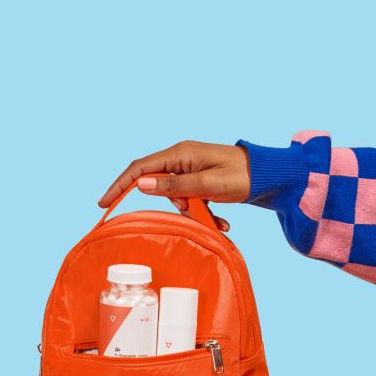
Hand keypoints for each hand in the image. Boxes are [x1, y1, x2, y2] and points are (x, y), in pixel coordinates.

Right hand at [97, 141, 250, 230]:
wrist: (271, 176)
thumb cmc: (241, 176)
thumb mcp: (207, 184)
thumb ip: (173, 186)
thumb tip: (140, 184)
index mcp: (179, 154)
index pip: (139, 169)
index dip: (119, 185)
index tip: (104, 203)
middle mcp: (181, 158)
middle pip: (158, 184)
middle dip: (172, 205)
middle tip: (190, 214)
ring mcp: (190, 168)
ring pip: (176, 195)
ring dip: (192, 211)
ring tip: (217, 220)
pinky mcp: (199, 179)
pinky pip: (190, 198)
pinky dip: (202, 211)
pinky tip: (221, 221)